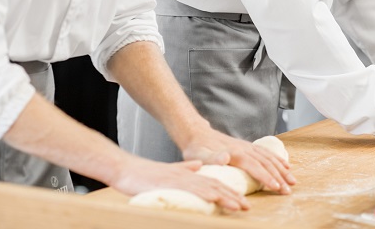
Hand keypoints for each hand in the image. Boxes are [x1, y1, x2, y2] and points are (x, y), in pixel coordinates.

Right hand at [111, 157, 249, 210]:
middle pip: (216, 185)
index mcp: (189, 174)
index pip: (215, 183)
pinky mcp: (171, 183)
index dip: (230, 192)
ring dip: (225, 196)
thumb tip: (197, 166)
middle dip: (233, 197)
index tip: (243, 202)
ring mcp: (180, 179)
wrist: (126, 169)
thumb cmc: (145, 175)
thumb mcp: (170, 173)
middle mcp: (188, 175)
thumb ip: (185, 169)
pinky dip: (205, 193)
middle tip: (248, 207)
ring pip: (208, 187)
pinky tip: (215, 198)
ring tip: (239, 205)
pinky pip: (192, 189)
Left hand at [180, 127, 295, 194]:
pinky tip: (286, 166)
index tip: (276, 187)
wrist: (197, 134)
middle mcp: (245, 148)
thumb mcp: (200, 155)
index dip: (266, 178)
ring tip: (293, 181)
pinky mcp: (248, 146)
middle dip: (279, 177)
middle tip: (289, 191)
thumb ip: (212, 158)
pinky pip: (267, 153)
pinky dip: (278, 160)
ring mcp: (248, 146)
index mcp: (235, 153)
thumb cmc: (197, 149)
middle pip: (266, 164)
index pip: (255, 167)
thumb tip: (225, 159)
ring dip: (282, 170)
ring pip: (269, 158)